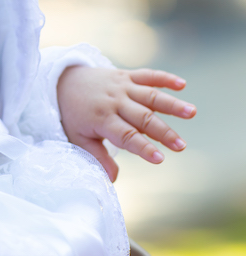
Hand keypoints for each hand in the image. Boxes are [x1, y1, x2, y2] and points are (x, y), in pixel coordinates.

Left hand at [57, 67, 196, 181]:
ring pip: (150, 95)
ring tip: (192, 112)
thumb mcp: (77, 137)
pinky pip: (147, 75)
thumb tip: (112, 180)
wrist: (63, 82)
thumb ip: (96, 157)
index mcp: (101, 119)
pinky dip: (165, 78)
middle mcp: (114, 101)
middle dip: (163, 132)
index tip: (160, 159)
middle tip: (181, 146)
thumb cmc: (73, 114)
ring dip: (172, 104)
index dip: (143, 147)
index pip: (126, 135)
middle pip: (142, 117)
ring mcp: (121, 87)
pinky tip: (182, 85)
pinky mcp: (126, 75)